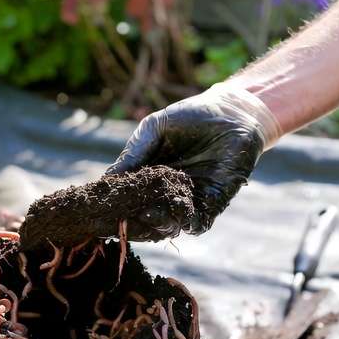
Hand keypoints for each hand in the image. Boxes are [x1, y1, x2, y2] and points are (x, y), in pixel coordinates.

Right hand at [106, 84, 280, 235]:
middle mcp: (167, 195)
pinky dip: (187, 222)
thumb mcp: (154, 130)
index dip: (117, 208)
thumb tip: (107, 180)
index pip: (129, 201)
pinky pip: (198, 224)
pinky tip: (178, 212)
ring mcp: (190, 201)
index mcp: (148, 178)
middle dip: (136, 222)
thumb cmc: (191, 116)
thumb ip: (134, 154)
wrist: (232, 112)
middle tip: (126, 216)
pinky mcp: (213, 204)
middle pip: (147, 220)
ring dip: (159, 224)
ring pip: (171, 226)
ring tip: (150, 212)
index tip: (105, 208)